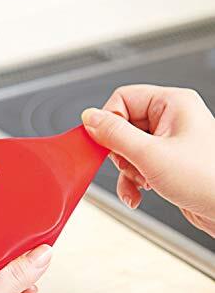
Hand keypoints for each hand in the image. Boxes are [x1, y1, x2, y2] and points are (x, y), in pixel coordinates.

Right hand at [81, 84, 214, 235]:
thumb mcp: (150, 154)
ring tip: (142, 181)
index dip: (109, 122)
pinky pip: (136, 166)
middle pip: (121, 126)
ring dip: (127, 171)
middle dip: (120, 153)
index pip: (122, 99)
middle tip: (132, 164)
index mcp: (172, 103)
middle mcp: (171, 118)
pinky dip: (132, 182)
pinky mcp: (166, 162)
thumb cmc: (207, 180)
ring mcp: (168, 141)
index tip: (103, 142)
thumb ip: (114, 134)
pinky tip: (138, 193)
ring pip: (126, 149)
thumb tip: (90, 117)